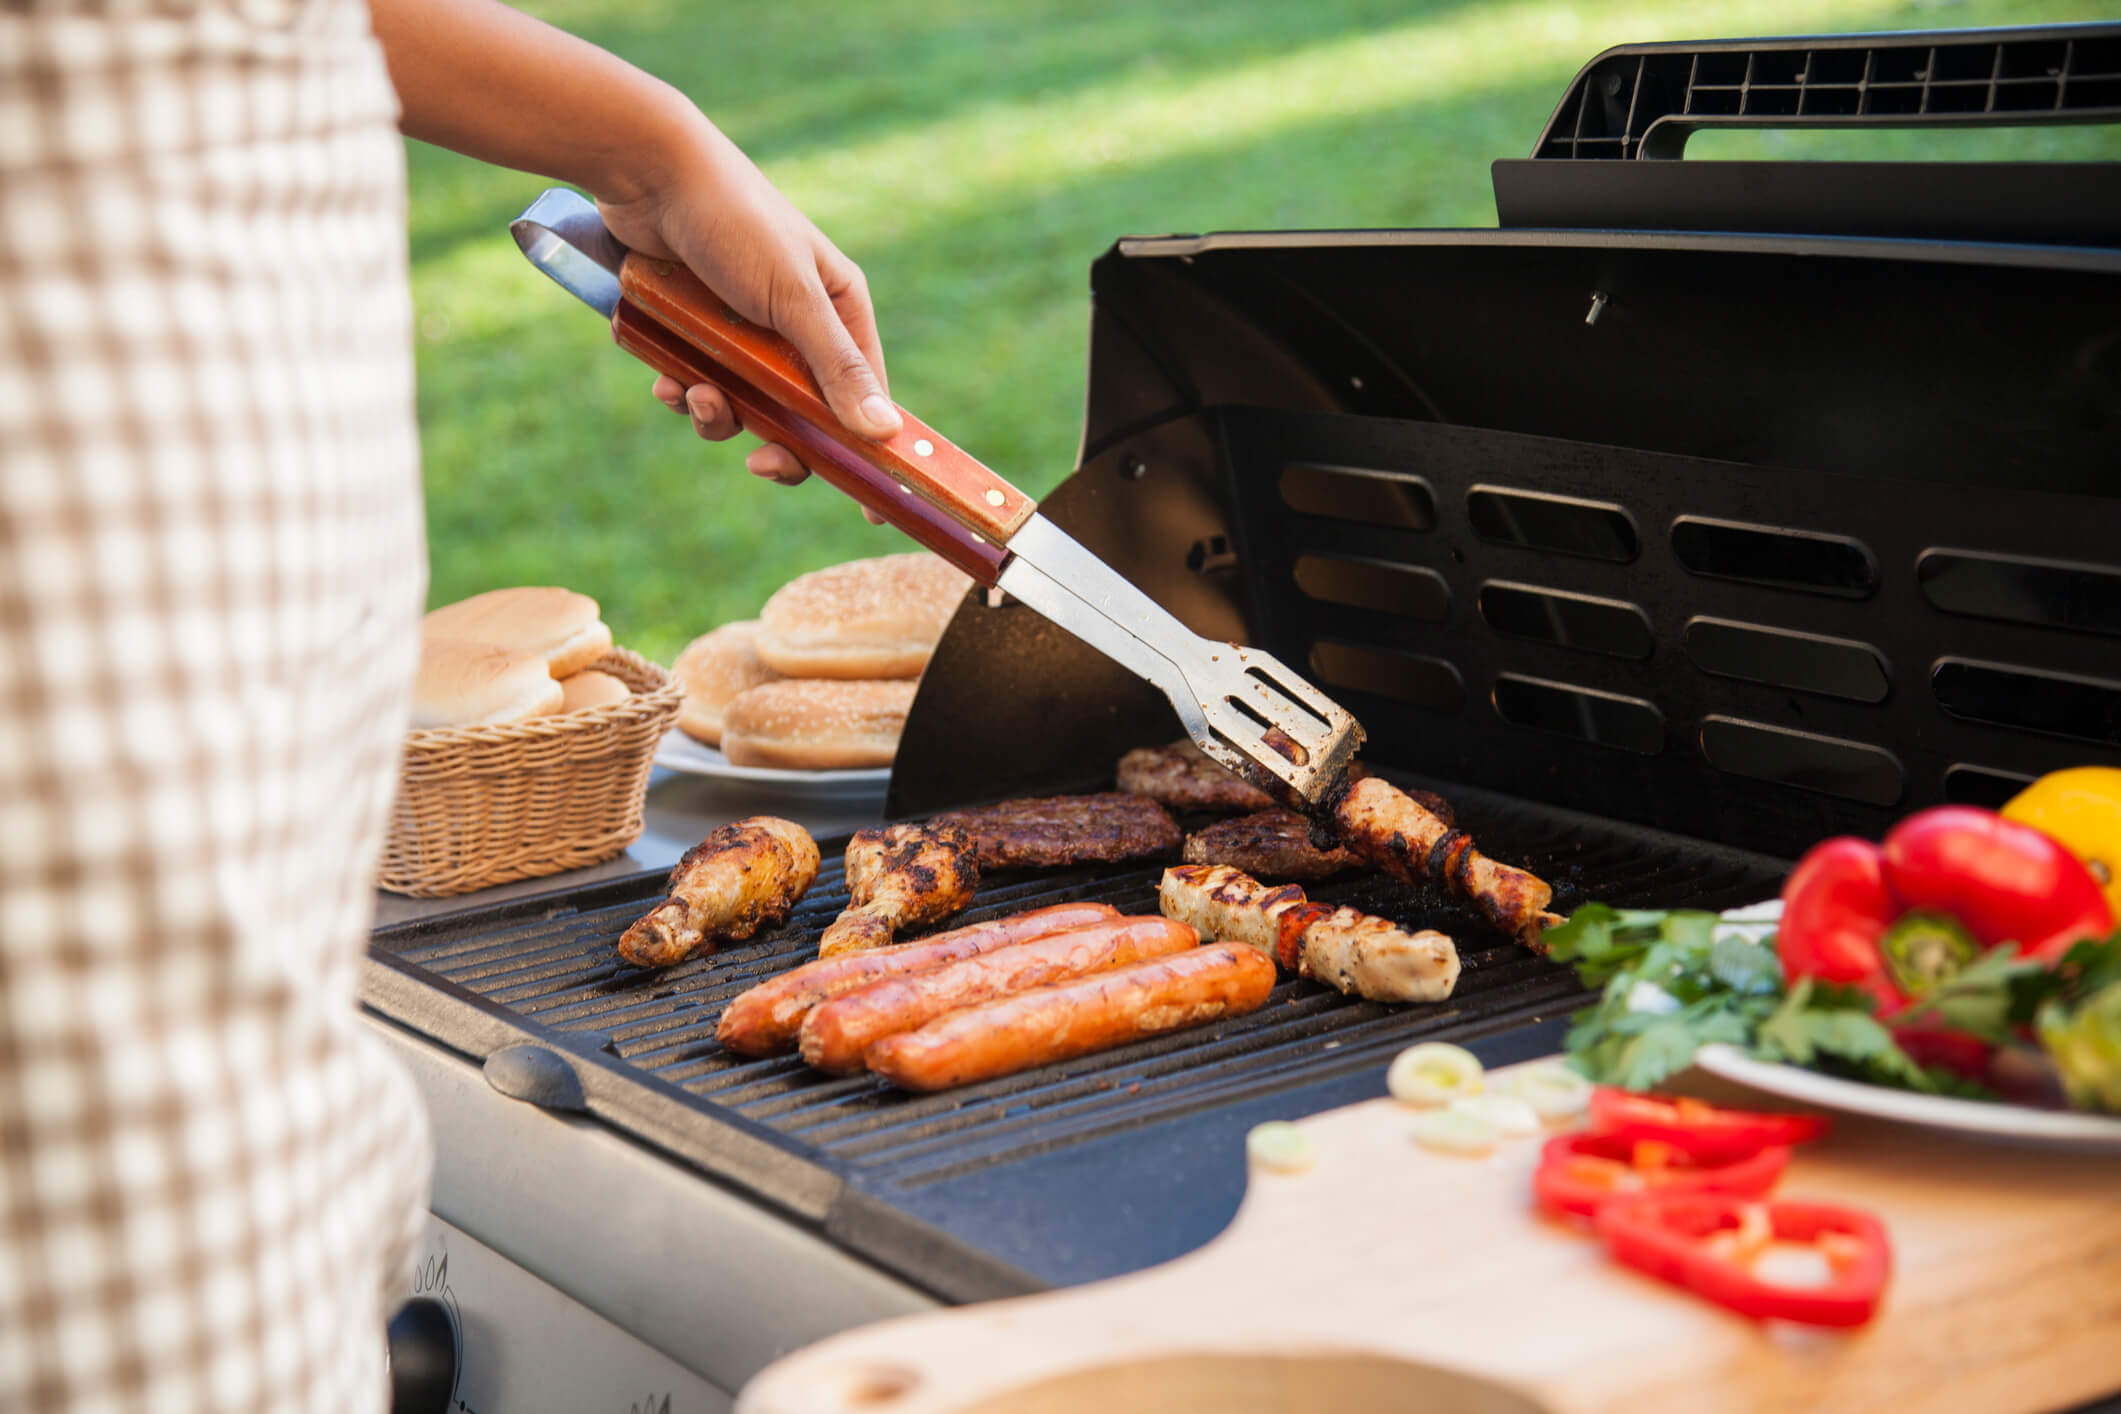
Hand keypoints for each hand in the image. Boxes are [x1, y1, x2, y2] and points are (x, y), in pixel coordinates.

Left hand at [596, 117, 899, 501]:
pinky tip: (662, 376)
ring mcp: (745, 328)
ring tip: (690, 392)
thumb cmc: (734, 222)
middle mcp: (798, 322)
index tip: (872, 509)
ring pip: (744, 406)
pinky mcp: (696, 328)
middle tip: (757, 460)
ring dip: (717, 414)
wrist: (647, 171)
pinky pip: (698, 384)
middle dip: (776, 439)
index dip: (866, 452)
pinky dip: (681, 390)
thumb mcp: (792, 299)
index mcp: (840, 309)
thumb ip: (835, 367)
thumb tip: (884, 433)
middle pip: (803, 415)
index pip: (866, 397)